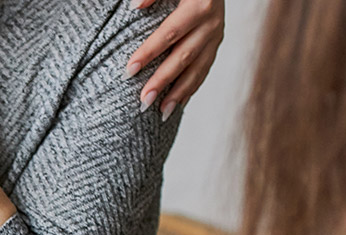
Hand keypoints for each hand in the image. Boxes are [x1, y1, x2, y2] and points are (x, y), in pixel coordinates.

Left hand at [127, 0, 223, 117]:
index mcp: (199, 4)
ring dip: (178, 93)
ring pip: (197, 68)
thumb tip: (134, 7)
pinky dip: (190, 89)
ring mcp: (216, 35)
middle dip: (163, 80)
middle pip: (184, 56)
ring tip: (161, 113)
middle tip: (143, 101)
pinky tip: (177, 106)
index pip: (170, 32)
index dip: (150, 51)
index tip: (129, 70)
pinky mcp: (216, 44)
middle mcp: (211, 22)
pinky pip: (203, 70)